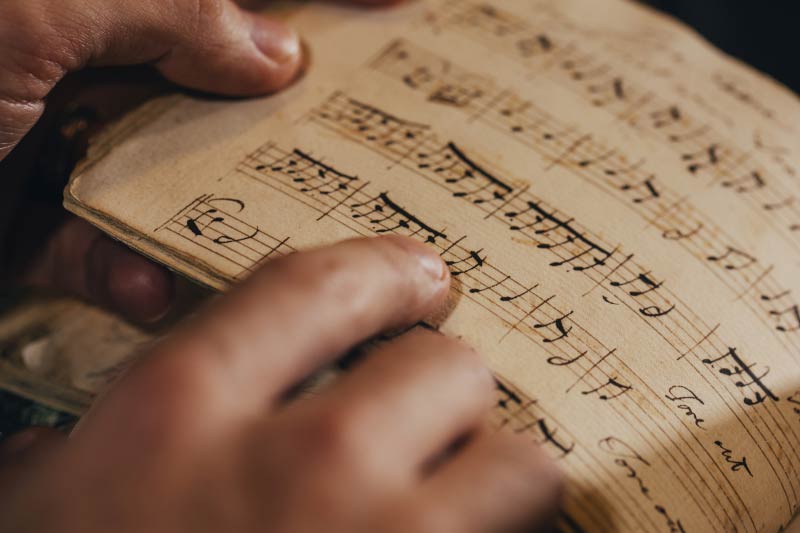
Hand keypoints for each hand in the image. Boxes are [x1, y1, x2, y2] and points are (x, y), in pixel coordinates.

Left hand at [0, 0, 390, 322]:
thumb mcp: (34, 8)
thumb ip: (166, 7)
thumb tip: (279, 54)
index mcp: (97, 1)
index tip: (396, 10)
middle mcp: (82, 63)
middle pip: (213, 85)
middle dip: (283, 116)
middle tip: (352, 145)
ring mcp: (56, 142)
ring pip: (170, 178)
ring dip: (210, 215)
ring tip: (250, 236)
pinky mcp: (28, 217)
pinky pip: (97, 247)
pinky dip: (125, 273)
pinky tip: (140, 286)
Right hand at [0, 237, 562, 532]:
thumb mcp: (46, 517)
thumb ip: (87, 453)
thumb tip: (103, 429)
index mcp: (179, 415)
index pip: (315, 287)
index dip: (382, 270)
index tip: (420, 275)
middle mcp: (299, 464)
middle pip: (441, 368)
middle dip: (441, 393)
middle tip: (425, 420)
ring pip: (516, 459)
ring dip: (495, 472)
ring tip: (461, 496)